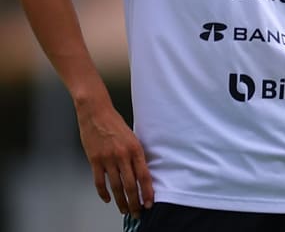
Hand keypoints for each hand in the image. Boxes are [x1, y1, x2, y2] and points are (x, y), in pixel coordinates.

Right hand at [76, 98, 152, 217]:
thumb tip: (140, 172)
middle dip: (135, 202)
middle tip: (138, 213)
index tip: (150, 202)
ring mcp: (108, 159)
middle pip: (130, 185)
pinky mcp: (94, 160)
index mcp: (135, 149)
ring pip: (116, 186)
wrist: (96, 112)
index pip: (144, 175)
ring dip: (121, 201)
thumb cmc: (115, 124)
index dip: (147, 191)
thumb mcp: (132, 137)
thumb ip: (135, 154)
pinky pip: (100, 181)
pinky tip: (108, 199)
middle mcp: (123, 155)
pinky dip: (104, 193)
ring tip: (125, 210)